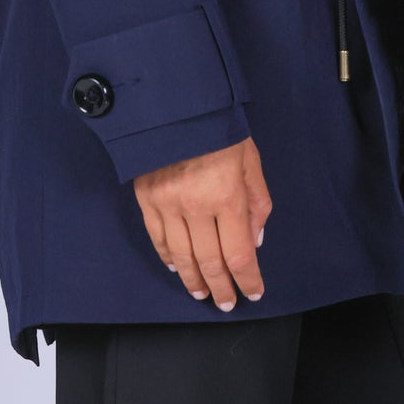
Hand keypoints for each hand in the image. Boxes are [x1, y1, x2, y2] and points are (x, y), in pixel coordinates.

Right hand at [134, 135, 270, 309]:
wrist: (175, 101)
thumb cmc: (221, 126)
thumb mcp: (251, 159)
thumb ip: (256, 201)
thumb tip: (255, 240)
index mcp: (226, 196)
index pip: (239, 253)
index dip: (248, 279)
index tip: (253, 293)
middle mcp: (195, 206)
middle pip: (210, 262)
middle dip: (221, 287)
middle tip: (227, 302)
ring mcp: (166, 204)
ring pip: (181, 256)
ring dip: (193, 279)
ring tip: (202, 293)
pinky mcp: (146, 198)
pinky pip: (157, 237)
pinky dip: (167, 257)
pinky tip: (177, 267)